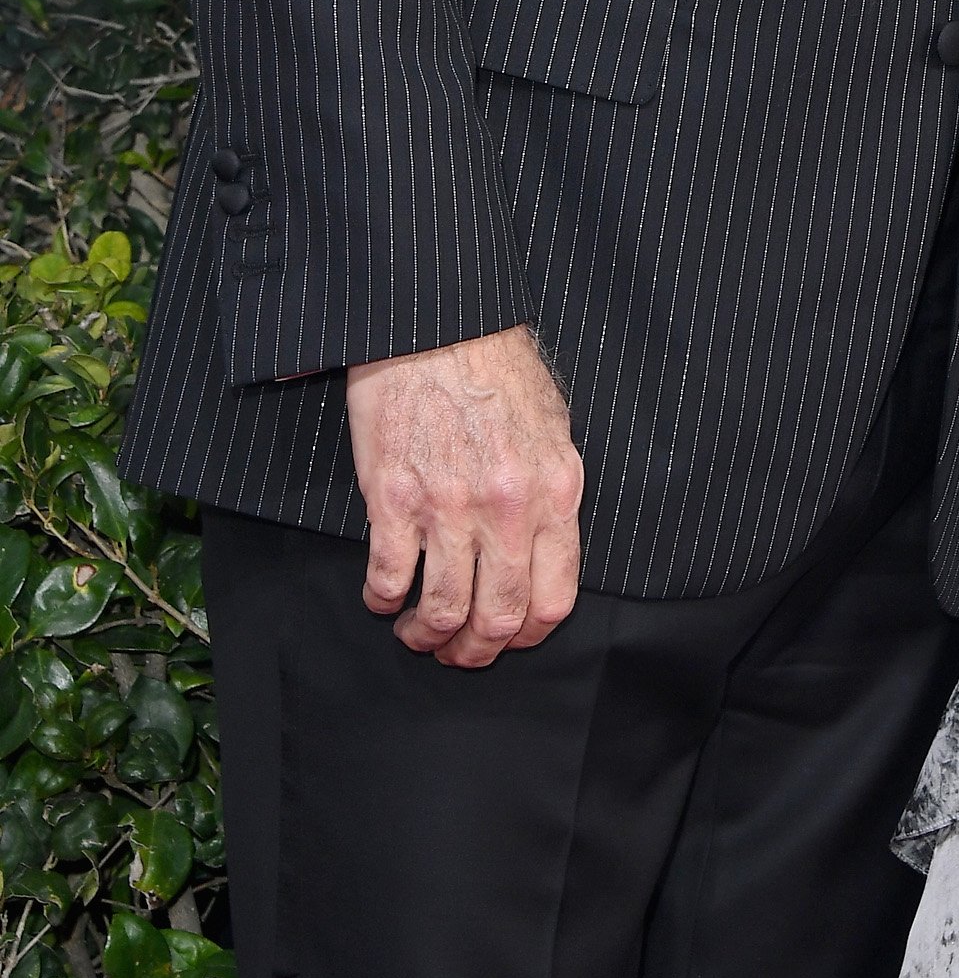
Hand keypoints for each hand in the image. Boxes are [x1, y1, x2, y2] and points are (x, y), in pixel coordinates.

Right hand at [347, 325, 583, 668]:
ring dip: (428, 636)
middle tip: (458, 653)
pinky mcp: (394, 498)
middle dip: (477, 652)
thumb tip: (544, 544)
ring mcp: (450, 507)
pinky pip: (390, 577)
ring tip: (417, 632)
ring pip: (444, 610)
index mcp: (555, 493)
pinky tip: (383, 596)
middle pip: (499, 618)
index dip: (528, 636)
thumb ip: (551, 492)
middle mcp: (508, 510)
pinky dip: (384, 600)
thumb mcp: (553, 427)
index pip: (554, 598)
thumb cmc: (496, 368)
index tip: (509, 639)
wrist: (439, 324)